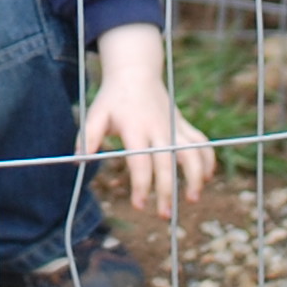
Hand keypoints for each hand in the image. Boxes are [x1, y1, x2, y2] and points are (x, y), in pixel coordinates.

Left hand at [80, 23, 215, 216]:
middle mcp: (158, 128)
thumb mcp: (95, 114)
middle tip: (163, 215)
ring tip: (192, 199)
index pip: (140, 162)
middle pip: (167, 163)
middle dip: (166, 191)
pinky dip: (208, 159)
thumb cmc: (112, 98)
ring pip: (192, 152)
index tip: (138, 205)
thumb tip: (78, 160)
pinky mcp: (184, 124)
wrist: (135, 71)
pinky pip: (202, 142)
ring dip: (196, 176)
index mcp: (135, 128)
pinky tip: (207, 178)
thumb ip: (87, 136)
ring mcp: (174, 126)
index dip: (140, 185)